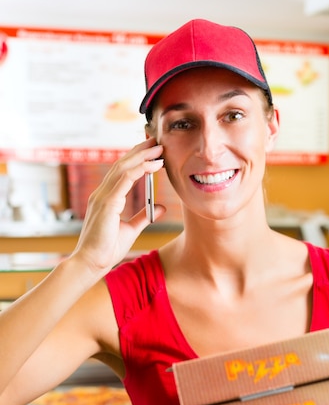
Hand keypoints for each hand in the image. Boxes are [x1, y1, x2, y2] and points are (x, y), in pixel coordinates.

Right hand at [72, 138, 164, 275]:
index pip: (122, 172)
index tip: (153, 152)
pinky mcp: (107, 203)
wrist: (91, 263)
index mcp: (106, 198)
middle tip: (156, 140)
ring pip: (124, 168)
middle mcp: (102, 193)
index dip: (137, 159)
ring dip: (142, 156)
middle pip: (122, 165)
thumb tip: (160, 208)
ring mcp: (103, 197)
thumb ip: (144, 217)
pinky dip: (139, 170)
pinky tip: (153, 165)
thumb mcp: (130, 230)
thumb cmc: (106, 249)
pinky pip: (125, 180)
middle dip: (140, 151)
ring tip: (158, 148)